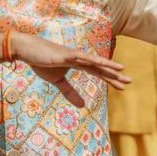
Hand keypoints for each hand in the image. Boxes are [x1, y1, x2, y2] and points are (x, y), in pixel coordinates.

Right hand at [0, 32, 130, 107]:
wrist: (26, 50)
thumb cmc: (41, 62)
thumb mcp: (57, 81)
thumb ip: (70, 92)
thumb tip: (82, 105)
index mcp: (79, 64)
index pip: (98, 72)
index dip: (110, 79)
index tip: (122, 87)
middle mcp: (80, 58)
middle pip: (101, 68)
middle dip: (115, 75)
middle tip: (130, 81)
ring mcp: (74, 55)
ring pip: (95, 62)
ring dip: (108, 66)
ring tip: (122, 70)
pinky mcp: (66, 55)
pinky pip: (82, 58)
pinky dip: (93, 60)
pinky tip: (102, 62)